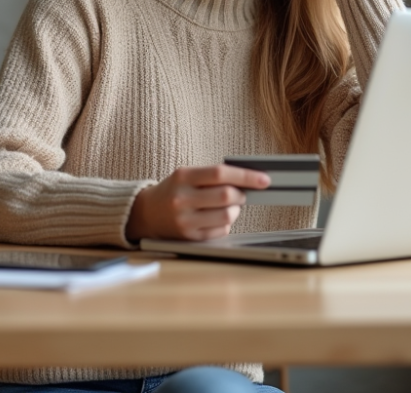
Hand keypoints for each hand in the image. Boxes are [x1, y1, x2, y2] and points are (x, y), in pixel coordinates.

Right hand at [126, 165, 270, 241]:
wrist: (147, 213)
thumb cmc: (174, 190)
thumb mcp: (187, 176)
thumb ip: (212, 176)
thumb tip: (248, 181)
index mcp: (183, 177)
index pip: (220, 173)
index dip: (246, 176)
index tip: (264, 179)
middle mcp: (182, 198)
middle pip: (226, 196)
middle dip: (241, 195)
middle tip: (240, 193)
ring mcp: (185, 220)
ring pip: (227, 216)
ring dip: (235, 210)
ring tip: (227, 206)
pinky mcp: (190, 237)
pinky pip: (221, 231)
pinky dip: (226, 224)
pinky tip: (215, 218)